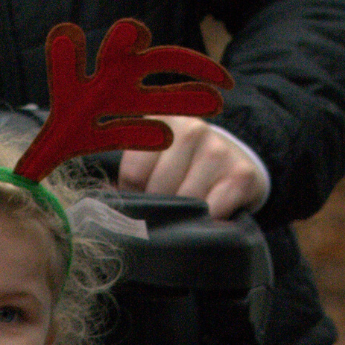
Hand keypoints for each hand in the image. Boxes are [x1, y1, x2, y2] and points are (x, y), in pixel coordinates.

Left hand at [118, 115, 266, 219]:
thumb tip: (102, 205)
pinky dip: (209, 223)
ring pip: (185, 202)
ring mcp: (219, 150)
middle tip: (170, 205)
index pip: (132, 173)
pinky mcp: (242, 174)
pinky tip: (210, 215)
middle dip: (160, 206)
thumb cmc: (184, 168)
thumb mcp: (154, 161)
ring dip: (185, 216)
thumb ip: (127, 176)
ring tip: (190, 209)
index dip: (135, 194)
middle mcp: (192, 129)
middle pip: (158, 189)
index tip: (145, 194)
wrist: (236, 165)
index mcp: (160, 121)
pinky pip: (213, 211)